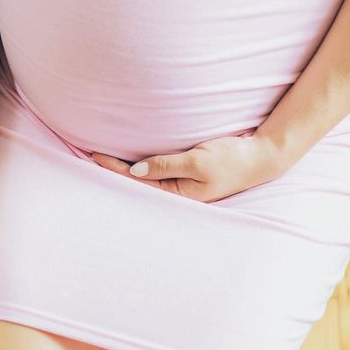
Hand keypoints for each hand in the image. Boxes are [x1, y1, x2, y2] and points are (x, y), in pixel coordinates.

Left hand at [92, 134, 290, 202]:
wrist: (262, 155)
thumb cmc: (232, 159)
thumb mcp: (198, 161)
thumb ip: (166, 165)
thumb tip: (135, 170)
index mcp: (179, 194)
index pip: (137, 182)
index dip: (114, 168)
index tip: (94, 155)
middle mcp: (177, 191)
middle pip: (137, 182)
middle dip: (113, 172)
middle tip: (87, 156)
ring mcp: (182, 183)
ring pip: (145, 176)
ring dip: (124, 168)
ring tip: (100, 159)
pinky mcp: (187, 172)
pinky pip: (157, 169)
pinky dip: (140, 164)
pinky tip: (126, 160)